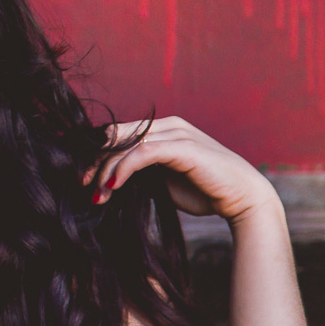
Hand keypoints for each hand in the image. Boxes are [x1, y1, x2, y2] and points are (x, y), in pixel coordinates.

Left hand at [85, 117, 279, 224]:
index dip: (96, 154)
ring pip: (126, 145)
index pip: (119, 134)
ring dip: (106, 170)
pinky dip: (123, 169)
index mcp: (163, 130)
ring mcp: (177, 133)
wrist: (242, 199)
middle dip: (95, 161)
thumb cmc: (204, 191)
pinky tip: (113, 187)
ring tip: (97, 194)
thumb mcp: (162, 180)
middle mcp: (169, 125)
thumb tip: (107, 179)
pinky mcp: (183, 147)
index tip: (83, 178)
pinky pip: (142, 153)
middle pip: (117, 135)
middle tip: (83, 184)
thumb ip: (140, 171)